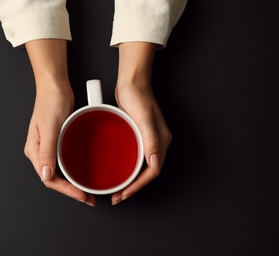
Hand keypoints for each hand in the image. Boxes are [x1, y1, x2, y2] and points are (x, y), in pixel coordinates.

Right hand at [24, 40, 95, 206]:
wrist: (55, 86)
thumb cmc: (51, 102)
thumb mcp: (50, 126)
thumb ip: (48, 150)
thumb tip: (46, 174)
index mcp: (35, 151)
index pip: (49, 179)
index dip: (66, 190)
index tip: (81, 195)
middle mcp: (41, 152)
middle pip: (54, 179)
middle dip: (71, 191)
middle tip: (88, 198)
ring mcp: (49, 148)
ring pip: (60, 172)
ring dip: (73, 183)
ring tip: (87, 190)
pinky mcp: (58, 142)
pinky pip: (64, 162)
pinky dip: (74, 170)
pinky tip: (84, 173)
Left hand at [111, 42, 171, 204]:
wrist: (132, 81)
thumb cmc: (137, 95)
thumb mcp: (143, 117)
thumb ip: (150, 139)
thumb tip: (153, 162)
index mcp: (161, 141)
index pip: (152, 171)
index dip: (139, 185)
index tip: (125, 193)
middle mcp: (156, 143)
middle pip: (147, 172)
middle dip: (134, 187)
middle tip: (118, 196)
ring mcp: (148, 140)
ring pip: (141, 167)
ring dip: (131, 180)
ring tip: (117, 189)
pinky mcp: (139, 136)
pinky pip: (135, 157)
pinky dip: (128, 168)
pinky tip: (117, 170)